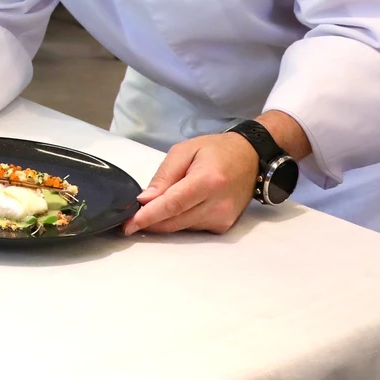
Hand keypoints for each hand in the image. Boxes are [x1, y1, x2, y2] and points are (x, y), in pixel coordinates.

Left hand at [121, 132, 258, 235]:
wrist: (250, 158)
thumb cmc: (215, 150)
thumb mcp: (184, 151)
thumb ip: (164, 176)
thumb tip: (145, 200)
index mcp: (208, 181)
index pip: (173, 204)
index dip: (149, 216)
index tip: (129, 224)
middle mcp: (217, 204)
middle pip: (175, 221)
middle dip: (150, 222)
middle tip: (130, 219)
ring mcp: (223, 219)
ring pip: (181, 228)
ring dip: (164, 221)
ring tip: (155, 207)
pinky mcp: (224, 226)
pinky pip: (192, 229)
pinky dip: (179, 221)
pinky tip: (179, 207)